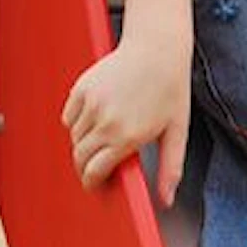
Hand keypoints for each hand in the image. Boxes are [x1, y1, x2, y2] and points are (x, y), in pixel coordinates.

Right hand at [61, 35, 191, 205]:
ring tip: (103, 138)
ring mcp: (91, 103)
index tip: (98, 185)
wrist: (158, 47)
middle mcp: (105, 122)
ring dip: (84, 144)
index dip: (93, 184)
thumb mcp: (177, 131)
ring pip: (74, 138)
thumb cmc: (171, 88)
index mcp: (127, 137)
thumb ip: (170, 168)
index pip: (93, 173)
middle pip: (80, 158)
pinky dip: (76, 123)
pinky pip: (68, 117)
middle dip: (86, 167)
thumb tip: (167, 200)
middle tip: (100, 166)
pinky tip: (95, 118)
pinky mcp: (82, 87)